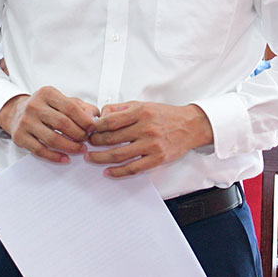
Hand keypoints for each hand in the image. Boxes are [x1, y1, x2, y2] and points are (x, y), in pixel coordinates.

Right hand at [0, 87, 98, 163]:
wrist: (16, 112)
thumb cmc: (44, 107)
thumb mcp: (61, 100)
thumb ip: (81, 107)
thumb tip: (93, 118)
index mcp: (47, 93)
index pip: (71, 108)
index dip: (84, 120)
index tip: (92, 128)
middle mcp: (34, 106)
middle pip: (62, 123)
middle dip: (79, 134)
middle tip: (86, 140)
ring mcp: (26, 121)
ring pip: (52, 139)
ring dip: (70, 147)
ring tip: (80, 149)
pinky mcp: (20, 137)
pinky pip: (40, 150)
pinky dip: (55, 157)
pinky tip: (66, 158)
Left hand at [86, 102, 213, 176]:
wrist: (190, 125)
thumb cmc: (165, 115)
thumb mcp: (142, 104)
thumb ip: (121, 108)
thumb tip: (101, 115)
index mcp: (140, 112)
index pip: (111, 121)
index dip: (96, 127)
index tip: (89, 130)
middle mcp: (146, 128)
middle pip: (112, 138)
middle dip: (95, 142)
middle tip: (87, 144)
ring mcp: (151, 145)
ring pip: (119, 155)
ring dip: (101, 158)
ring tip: (91, 157)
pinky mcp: (157, 159)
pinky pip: (133, 168)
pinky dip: (118, 172)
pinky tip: (108, 171)